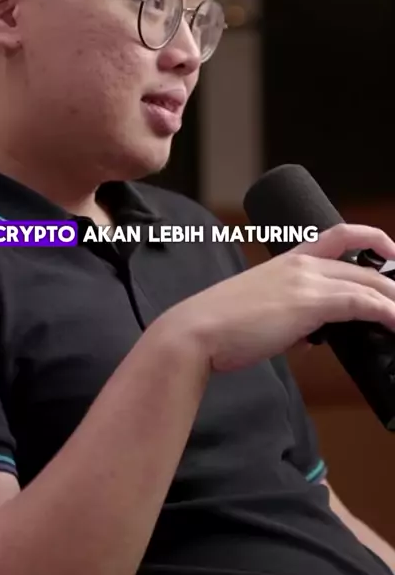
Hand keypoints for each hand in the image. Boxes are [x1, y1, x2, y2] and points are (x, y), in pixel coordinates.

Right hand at [175, 224, 394, 372]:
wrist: (199, 330)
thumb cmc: (222, 324)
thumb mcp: (262, 311)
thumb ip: (292, 320)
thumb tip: (311, 338)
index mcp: (289, 259)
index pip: (340, 235)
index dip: (373, 238)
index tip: (391, 251)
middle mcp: (302, 264)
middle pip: (365, 267)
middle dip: (393, 284)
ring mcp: (307, 281)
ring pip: (370, 284)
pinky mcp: (310, 304)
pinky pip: (362, 304)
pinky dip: (387, 314)